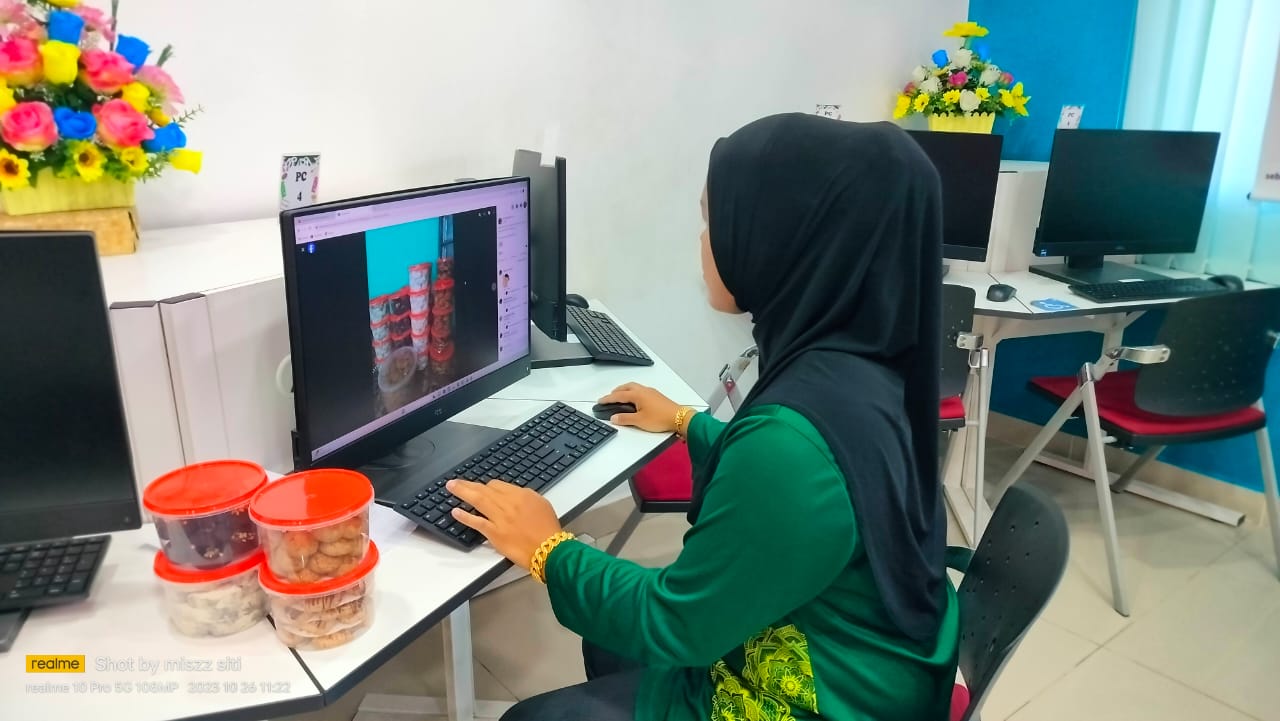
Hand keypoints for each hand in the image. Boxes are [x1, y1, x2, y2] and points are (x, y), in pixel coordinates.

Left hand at [447, 479, 562, 568]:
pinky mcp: (495, 533)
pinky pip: (477, 522)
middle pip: (484, 489)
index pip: (498, 485)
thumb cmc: (548, 530)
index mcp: (521, 495)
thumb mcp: (542, 505)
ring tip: (451, 488)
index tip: (479, 488)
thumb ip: (526, 498)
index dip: (486, 486)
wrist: (550, 549)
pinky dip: (465, 516)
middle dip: (468, 484)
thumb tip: (514, 495)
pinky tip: (455, 512)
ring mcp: (500, 518)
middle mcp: (509, 503)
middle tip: (455, 481)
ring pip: (478, 500)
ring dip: (462, 492)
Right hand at [597, 382, 681, 431]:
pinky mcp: (656, 396)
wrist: (679, 417)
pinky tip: (635, 399)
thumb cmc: (661, 418)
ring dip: (625, 390)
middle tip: (609, 397)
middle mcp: (644, 390)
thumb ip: (625, 419)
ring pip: (634, 387)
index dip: (608, 398)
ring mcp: (651, 392)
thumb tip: (614, 417)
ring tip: (620, 396)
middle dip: (616, 391)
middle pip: (626, 387)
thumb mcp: (639, 421)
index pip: (618, 395)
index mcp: (637, 395)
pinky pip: (641, 390)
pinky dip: (633, 392)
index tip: (601, 400)